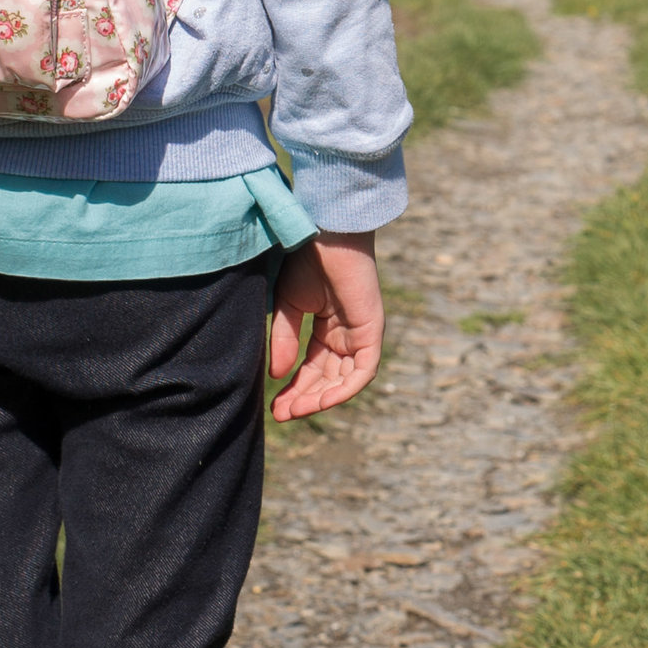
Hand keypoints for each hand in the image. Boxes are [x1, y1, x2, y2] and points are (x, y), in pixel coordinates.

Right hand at [268, 233, 383, 420]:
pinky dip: (344, 389)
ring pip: (345, 380)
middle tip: (281, 414)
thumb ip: (284, 340)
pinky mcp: (372, 331)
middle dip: (305, 398)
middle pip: (329, 379)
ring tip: (294, 410)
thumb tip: (277, 376)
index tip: (274, 407)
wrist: (324, 233)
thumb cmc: (306, 260)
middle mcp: (347, 335)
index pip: (314, 368)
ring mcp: (362, 334)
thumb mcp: (287, 306)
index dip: (295, 389)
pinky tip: (321, 401)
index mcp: (329, 329)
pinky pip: (363, 371)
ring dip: (320, 399)